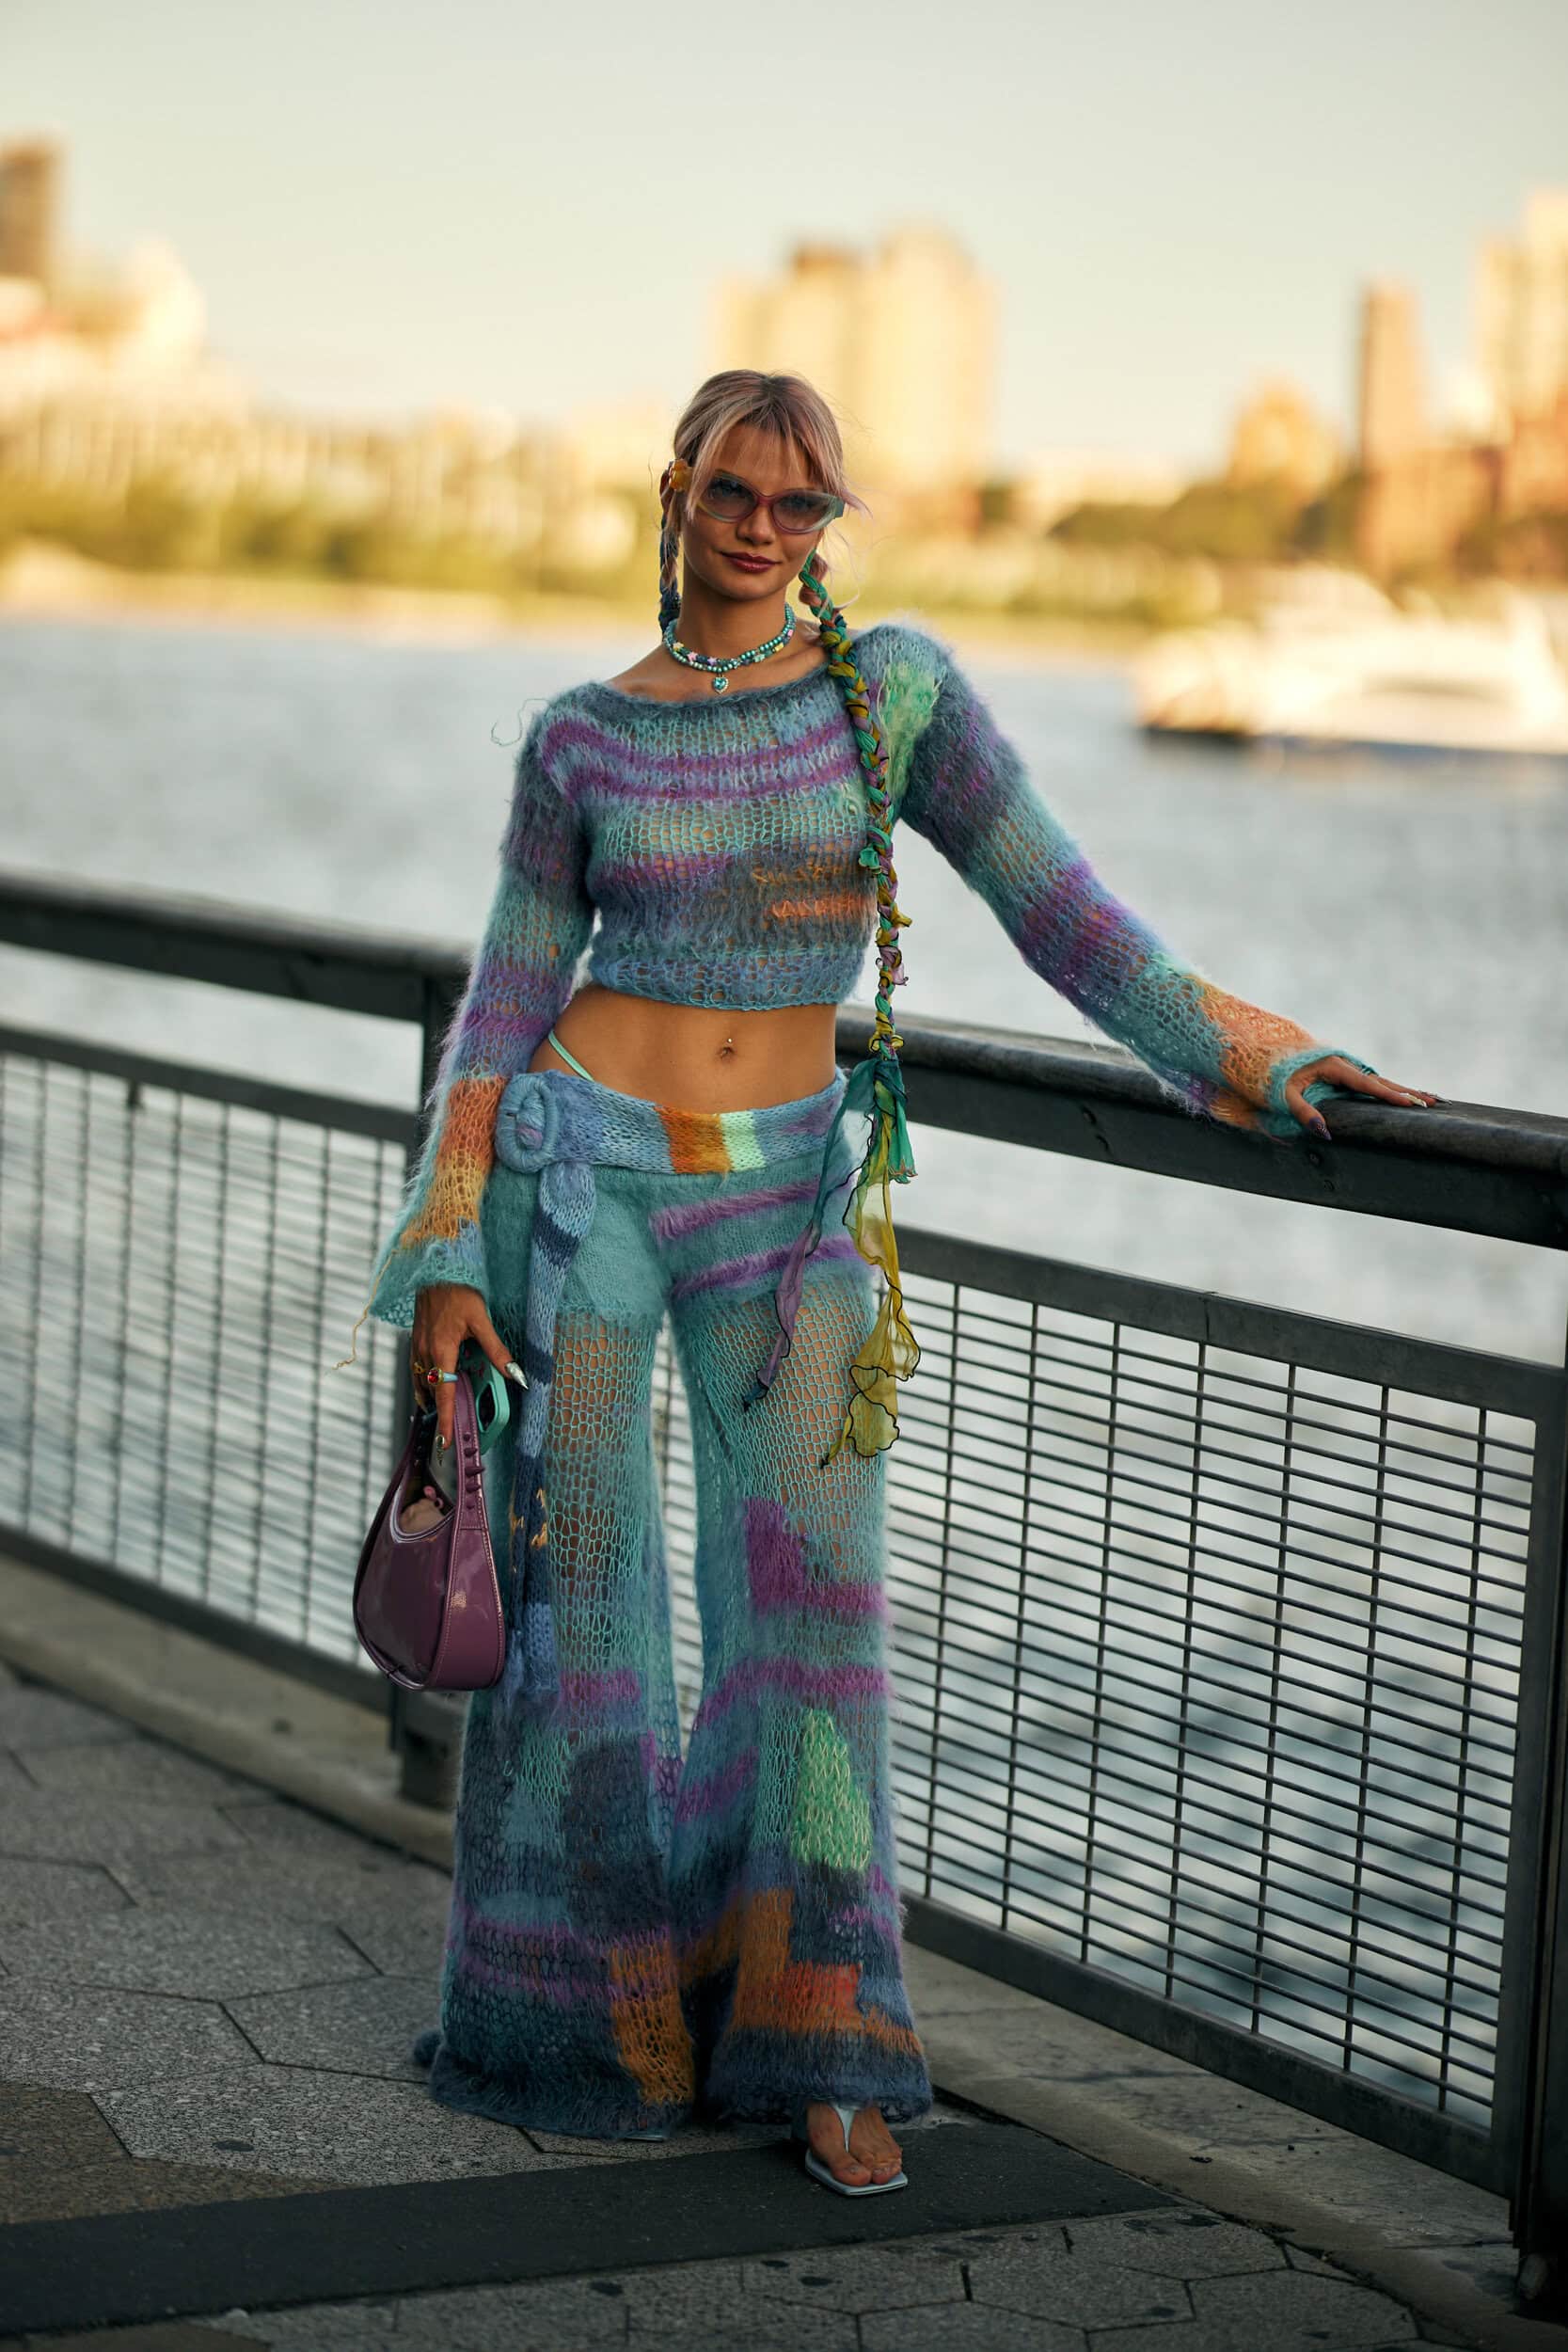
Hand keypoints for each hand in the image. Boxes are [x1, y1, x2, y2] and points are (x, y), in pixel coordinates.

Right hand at [409, 1283, 524, 1453]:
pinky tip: (431, 1386)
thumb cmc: (458, 1290)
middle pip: (432, 1391)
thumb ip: (497, 1350)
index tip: (445, 1440)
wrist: (436, 1268)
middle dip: (441, 1411)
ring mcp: (417, 1346)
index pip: (443, 1393)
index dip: (445, 1419)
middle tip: (451, 1430)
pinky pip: (416, 1370)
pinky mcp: (415, 1340)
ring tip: (442, 1413)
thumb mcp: (482, 1320)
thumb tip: (515, 1374)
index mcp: (441, 1349)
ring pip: (421, 1382)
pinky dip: (423, 1383)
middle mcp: (424, 1351)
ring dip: (431, 1398)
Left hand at [1284, 1057, 1441, 1142]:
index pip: (1368, 1084)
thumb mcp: (1283, 1095)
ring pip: (1381, 1082)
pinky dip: (1391, 1090)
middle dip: (1409, 1092)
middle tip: (1436, 1101)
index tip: (1412, 1104)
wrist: (1264, 1055)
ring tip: (1432, 1099)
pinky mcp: (1344, 1075)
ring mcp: (1347, 1068)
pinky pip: (1372, 1084)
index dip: (1390, 1095)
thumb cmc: (1273, 1076)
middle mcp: (1345, 1065)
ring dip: (1405, 1091)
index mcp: (1334, 1066)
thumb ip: (1303, 1112)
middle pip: (1382, 1081)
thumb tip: (1324, 1132)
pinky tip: (1406, 1097)